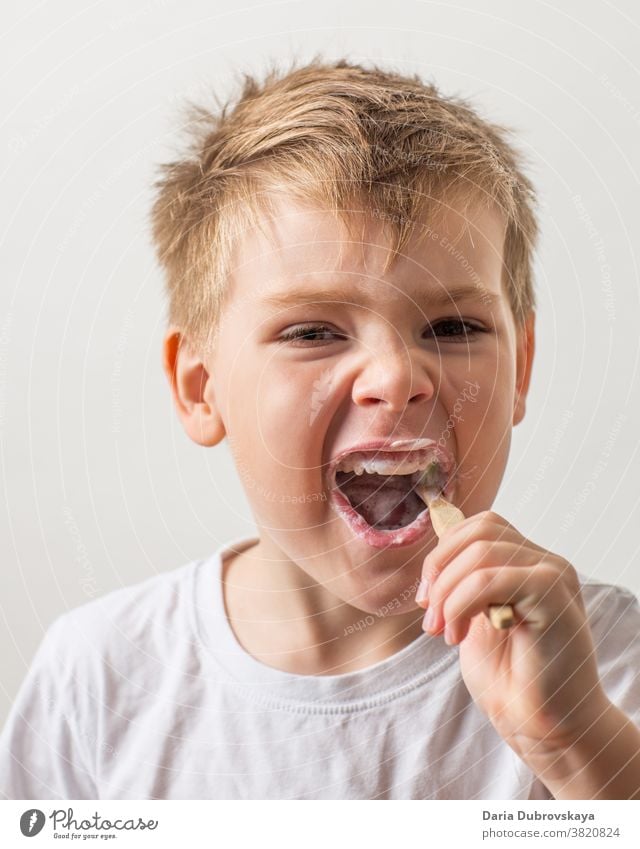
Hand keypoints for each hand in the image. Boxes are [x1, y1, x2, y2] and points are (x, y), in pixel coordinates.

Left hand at [416, 510, 610, 761]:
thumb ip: (464, 584)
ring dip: (447, 593)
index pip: (480, 526)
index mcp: (529, 564)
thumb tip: (435, 558)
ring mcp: (553, 576)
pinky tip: (459, 637)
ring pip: (480, 552)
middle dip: (439, 569)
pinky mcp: (553, 597)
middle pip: (478, 532)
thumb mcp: (475, 618)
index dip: (443, 553)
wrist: (544, 728)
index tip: (426, 599)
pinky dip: (461, 604)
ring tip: (442, 632)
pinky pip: (491, 579)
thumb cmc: (511, 679)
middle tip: (429, 615)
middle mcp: (546, 562)